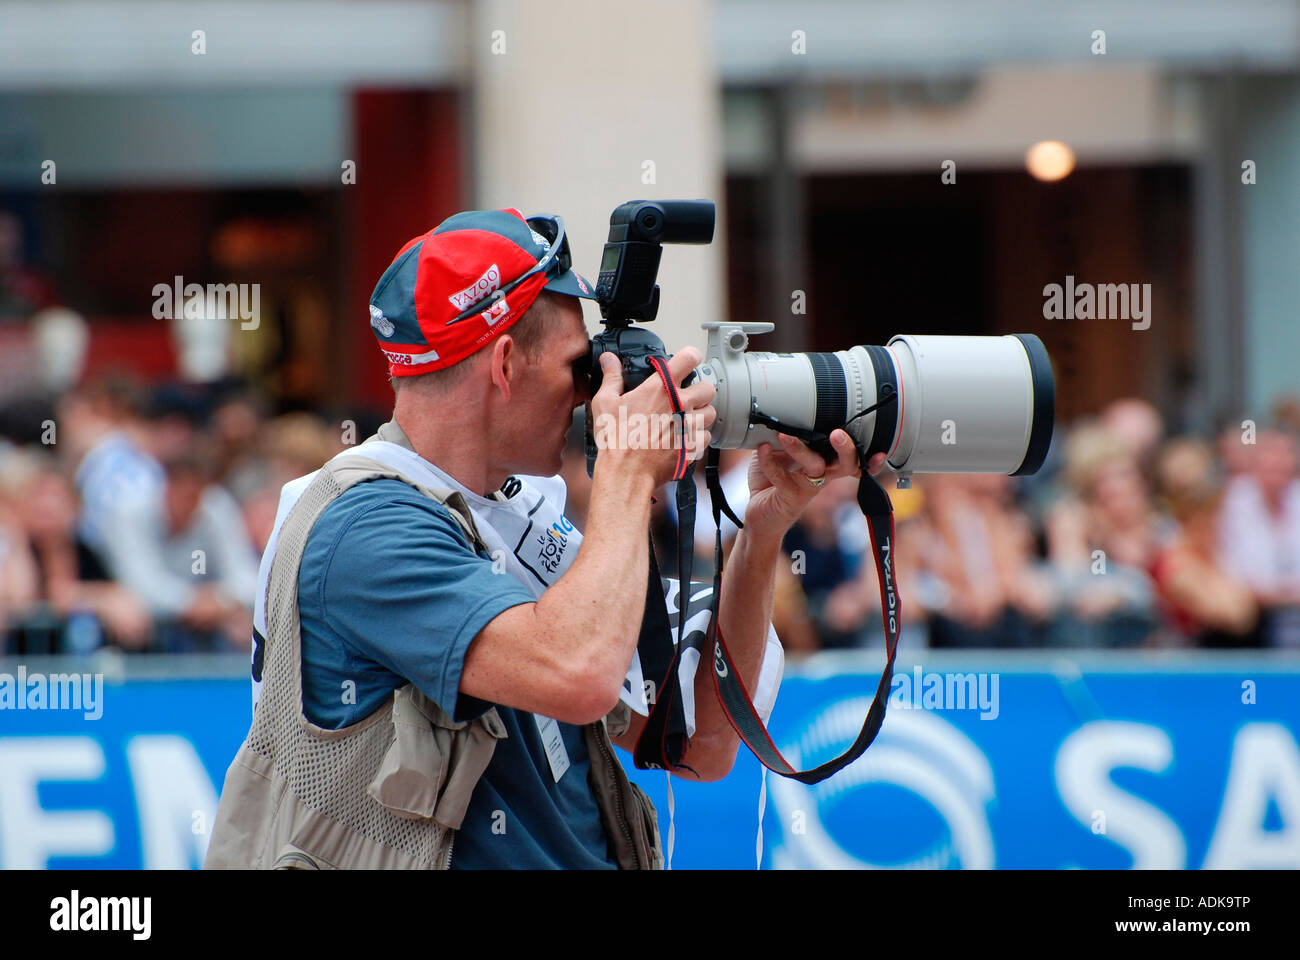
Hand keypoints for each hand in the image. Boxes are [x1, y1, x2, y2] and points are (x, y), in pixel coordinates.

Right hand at [589, 347, 716, 488]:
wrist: (626, 472)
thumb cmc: (616, 440)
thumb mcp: (606, 403)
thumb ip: (612, 377)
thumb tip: (609, 360)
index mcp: (661, 388)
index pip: (689, 357)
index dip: (691, 356)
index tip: (689, 361)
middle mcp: (680, 403)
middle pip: (708, 387)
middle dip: (699, 391)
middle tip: (687, 397)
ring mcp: (690, 425)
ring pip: (710, 413)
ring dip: (701, 414)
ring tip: (686, 419)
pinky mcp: (693, 445)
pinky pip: (706, 436)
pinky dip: (698, 437)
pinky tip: (683, 438)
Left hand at [743, 429, 886, 539]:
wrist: (757, 514)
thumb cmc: (771, 481)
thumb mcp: (778, 452)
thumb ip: (784, 434)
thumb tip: (783, 413)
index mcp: (825, 464)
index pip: (852, 460)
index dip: (869, 459)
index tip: (879, 451)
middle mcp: (822, 476)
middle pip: (846, 464)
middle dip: (847, 449)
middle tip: (839, 434)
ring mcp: (807, 488)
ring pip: (815, 468)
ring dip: (801, 449)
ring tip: (785, 435)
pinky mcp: (789, 498)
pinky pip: (783, 478)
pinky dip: (770, 462)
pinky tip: (762, 450)